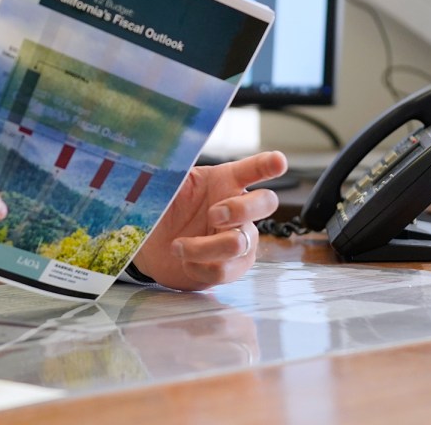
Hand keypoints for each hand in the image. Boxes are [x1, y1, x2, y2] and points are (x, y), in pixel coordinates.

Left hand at [132, 151, 286, 290]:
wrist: (152, 245)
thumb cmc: (166, 208)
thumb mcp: (166, 186)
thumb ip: (173, 173)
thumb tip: (169, 159)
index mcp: (224, 181)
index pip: (252, 169)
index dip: (267, 164)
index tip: (278, 161)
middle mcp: (239, 208)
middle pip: (265, 203)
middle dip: (241, 208)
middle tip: (213, 214)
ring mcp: (240, 238)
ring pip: (239, 244)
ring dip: (202, 247)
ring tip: (177, 246)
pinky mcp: (233, 266)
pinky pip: (225, 270)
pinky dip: (199, 267)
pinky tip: (185, 261)